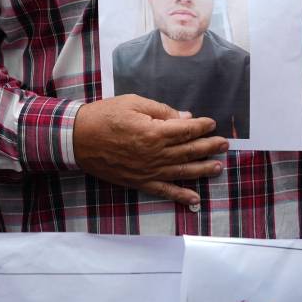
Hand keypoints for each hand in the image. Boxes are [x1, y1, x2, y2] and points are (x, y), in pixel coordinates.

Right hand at [72, 94, 227, 204]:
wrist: (77, 138)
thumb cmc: (104, 116)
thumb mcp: (132, 103)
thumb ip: (161, 111)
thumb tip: (184, 118)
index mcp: (154, 132)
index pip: (186, 130)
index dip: (202, 126)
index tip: (211, 124)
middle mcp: (155, 155)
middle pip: (189, 151)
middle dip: (209, 147)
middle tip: (224, 144)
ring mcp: (148, 171)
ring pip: (183, 172)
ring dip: (202, 169)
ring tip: (217, 167)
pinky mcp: (139, 182)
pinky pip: (164, 191)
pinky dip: (180, 196)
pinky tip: (195, 199)